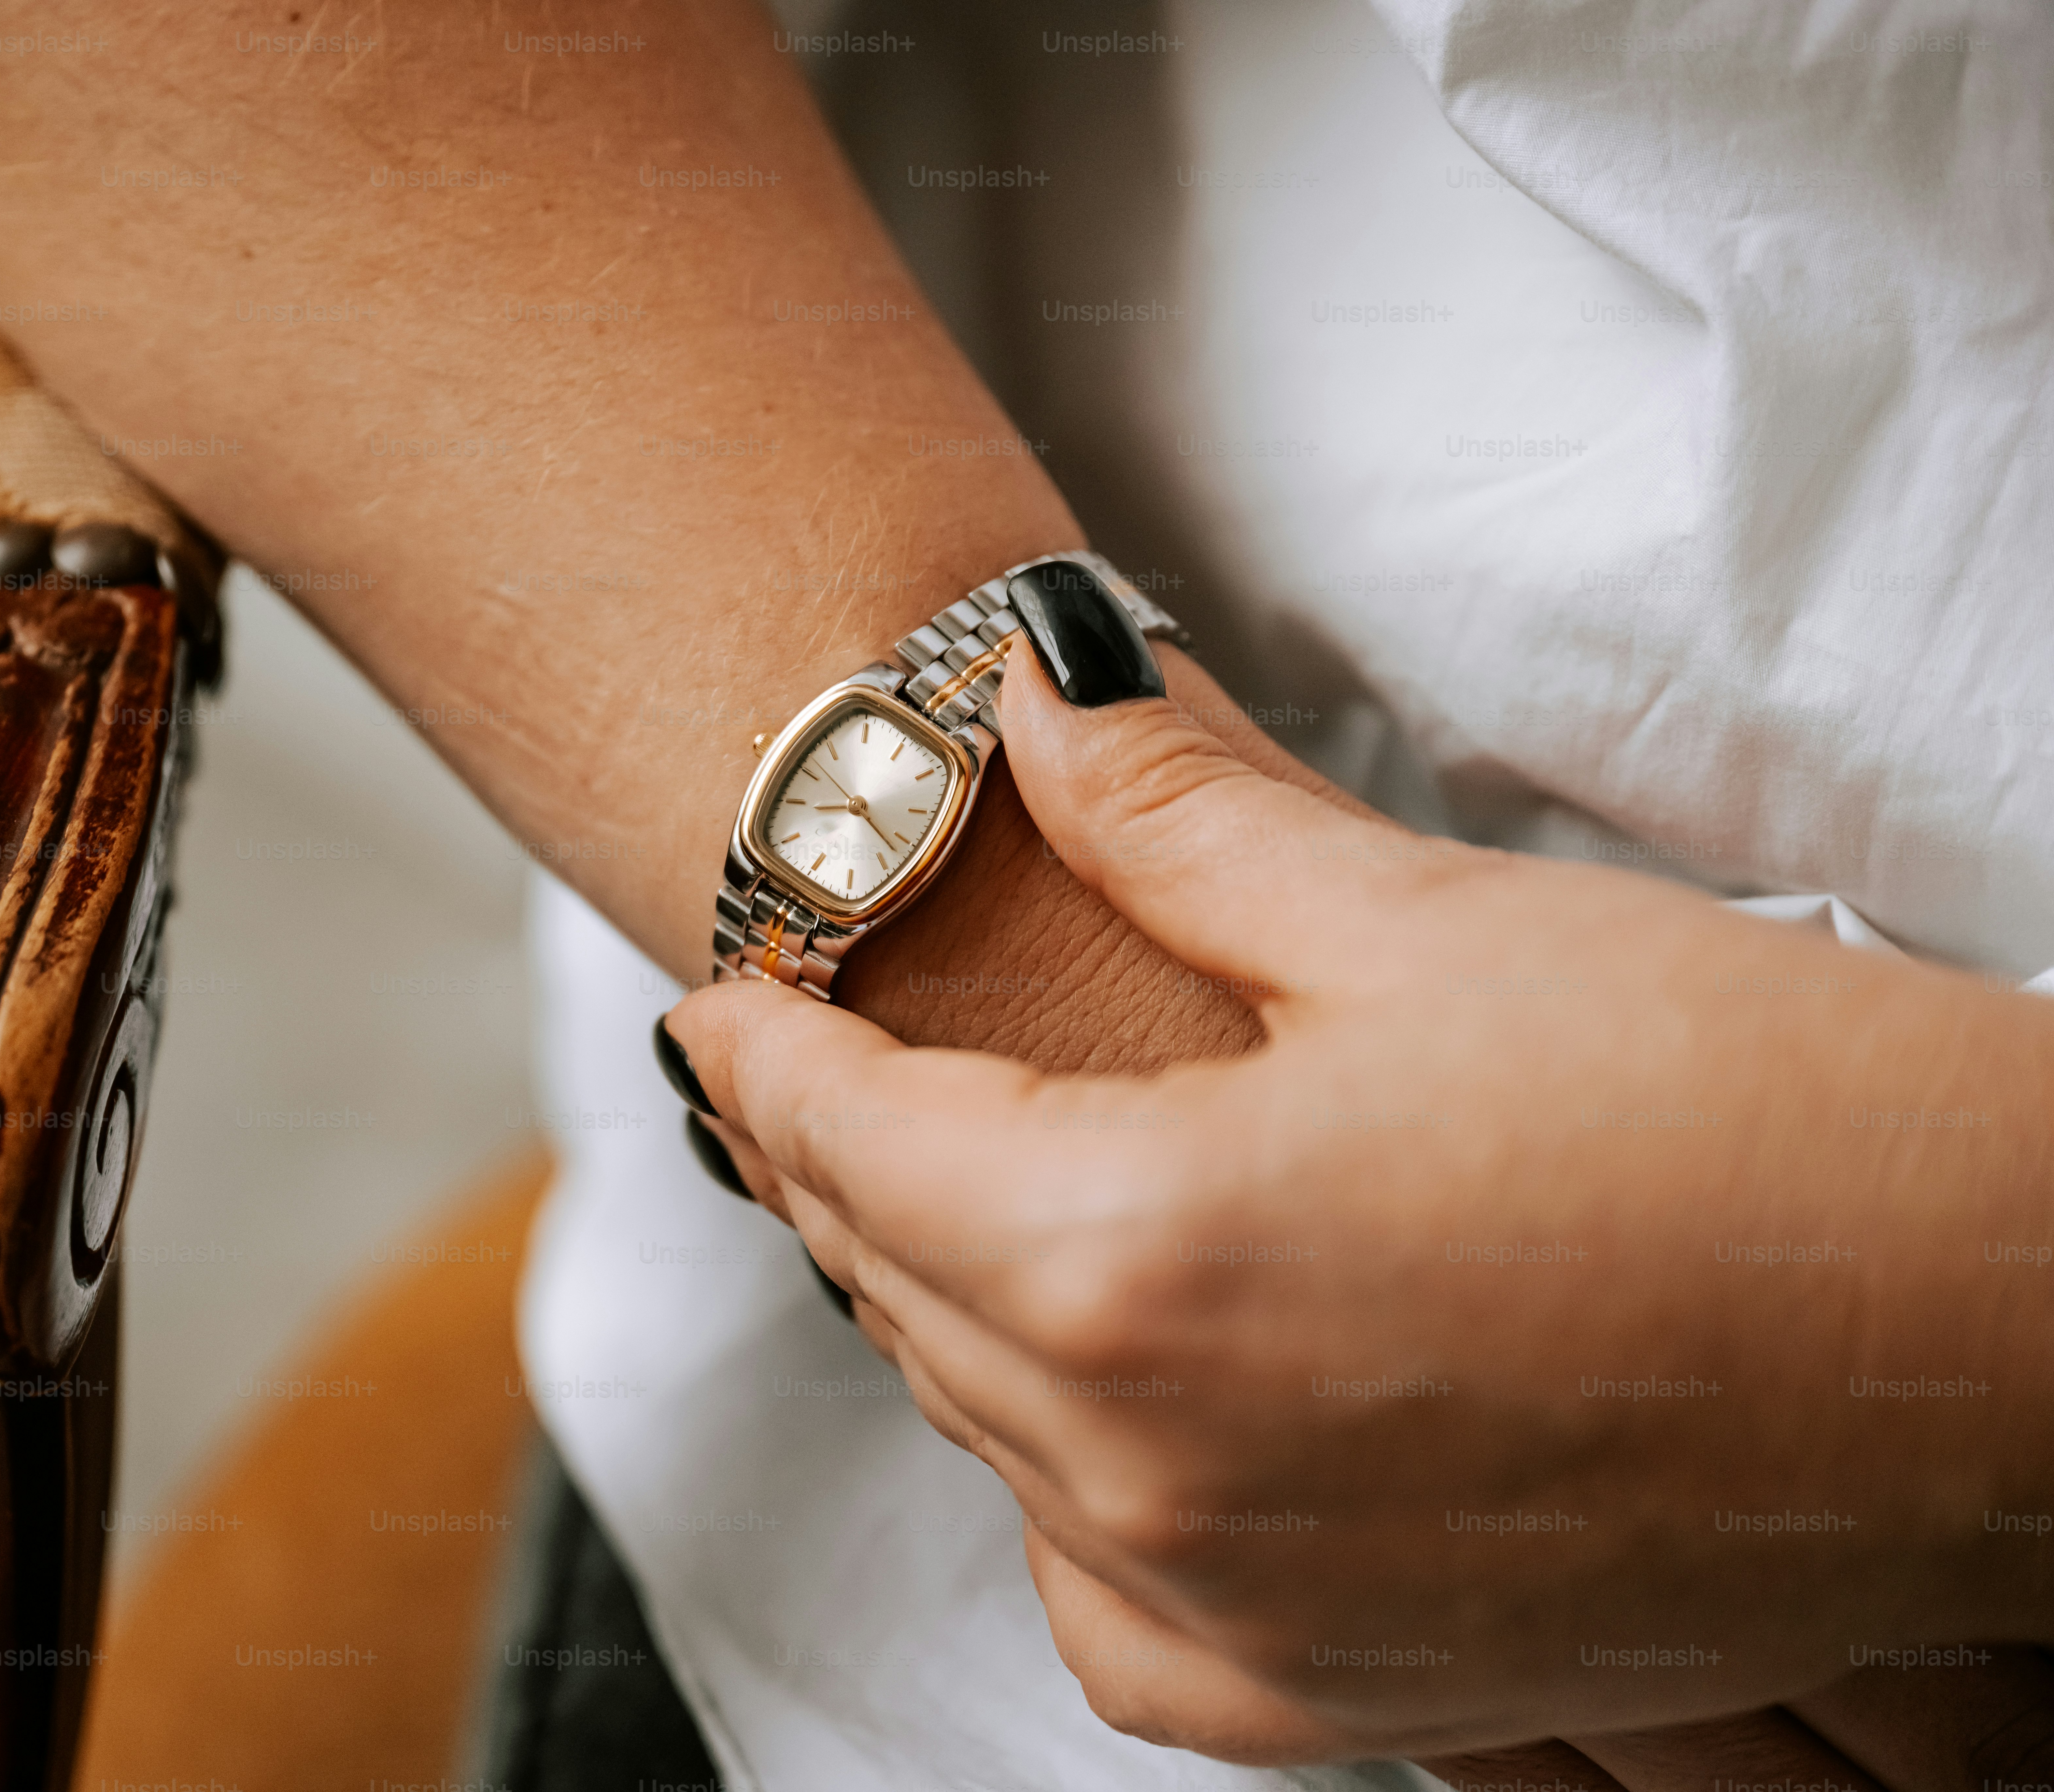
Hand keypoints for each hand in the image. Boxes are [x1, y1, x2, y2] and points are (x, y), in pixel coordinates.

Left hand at [666, 643, 2053, 1756]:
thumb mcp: (1420, 921)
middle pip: (896, 1284)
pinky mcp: (1331, 1693)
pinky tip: (1115, 1386)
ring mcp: (1237, 1614)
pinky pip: (1104, 1588)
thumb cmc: (1741, 1115)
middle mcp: (1151, 1475)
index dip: (763, 1049)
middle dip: (848, 1157)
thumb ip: (1176, 816)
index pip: (845, 1138)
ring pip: (986, 1430)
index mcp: (1135, 1265)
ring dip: (952, 1301)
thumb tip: (1031, 700)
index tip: (720, 999)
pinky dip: (1075, 1479)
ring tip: (966, 1184)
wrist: (1998, 1341)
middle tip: (825, 1060)